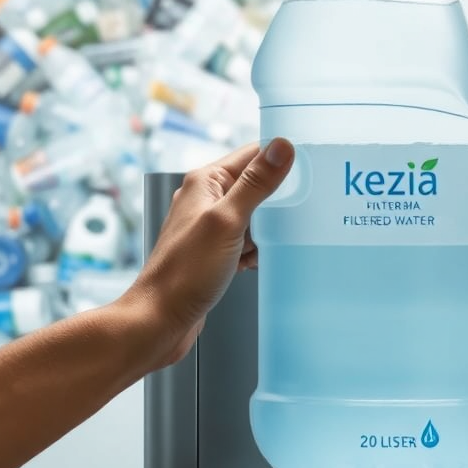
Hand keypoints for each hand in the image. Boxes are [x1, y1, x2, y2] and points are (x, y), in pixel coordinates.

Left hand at [120, 138, 293, 369]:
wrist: (160, 319)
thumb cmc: (184, 273)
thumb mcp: (228, 221)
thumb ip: (256, 183)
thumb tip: (282, 147)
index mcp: (206, 182)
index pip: (253, 154)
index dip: (280, 159)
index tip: (307, 170)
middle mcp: (206, 198)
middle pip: (256, 184)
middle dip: (276, 202)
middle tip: (291, 216)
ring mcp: (209, 225)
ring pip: (254, 215)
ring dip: (265, 230)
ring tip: (264, 246)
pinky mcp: (213, 249)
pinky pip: (246, 239)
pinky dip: (254, 249)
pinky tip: (251, 262)